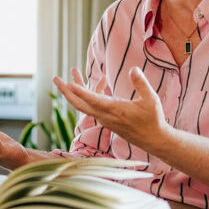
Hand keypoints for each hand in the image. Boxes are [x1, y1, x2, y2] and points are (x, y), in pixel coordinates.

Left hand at [51, 67, 167, 150]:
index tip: (68, 84)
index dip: (80, 92)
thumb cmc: (152, 119)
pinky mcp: (107, 119)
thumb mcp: (151, 100)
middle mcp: (105, 116)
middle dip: (66, 92)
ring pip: (85, 104)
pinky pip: (94, 105)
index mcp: (114, 110)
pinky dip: (92, 93)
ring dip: (77, 89)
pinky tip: (102, 81)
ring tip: (74, 71)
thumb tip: (133, 69)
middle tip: (55, 79)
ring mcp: (105, 118)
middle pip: (80, 104)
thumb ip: (141, 83)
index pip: (92, 101)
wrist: (153, 139)